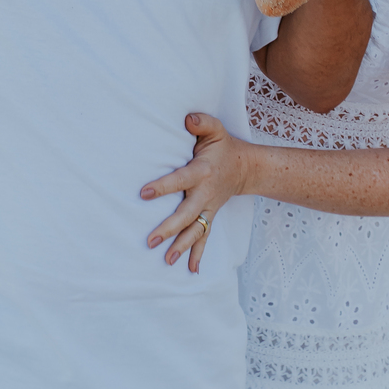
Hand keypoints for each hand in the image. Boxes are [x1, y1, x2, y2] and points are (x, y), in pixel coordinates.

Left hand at [140, 113, 249, 271]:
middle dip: (169, 228)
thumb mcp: (216, 129)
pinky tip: (191, 270)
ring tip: (166, 260)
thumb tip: (188, 119)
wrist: (246, 168)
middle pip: (187, 214)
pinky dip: (199, 253)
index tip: (143, 193)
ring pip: (195, 230)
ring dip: (181, 246)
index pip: (180, 180)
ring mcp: (209, 208)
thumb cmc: (223, 146)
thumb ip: (202, 122)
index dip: (163, 186)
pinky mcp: (210, 215)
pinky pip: (204, 237)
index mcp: (202, 172)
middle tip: (150, 240)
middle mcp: (205, 193)